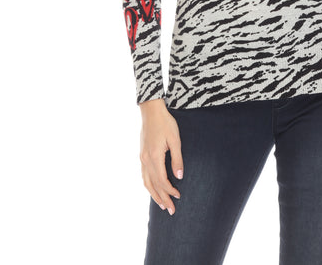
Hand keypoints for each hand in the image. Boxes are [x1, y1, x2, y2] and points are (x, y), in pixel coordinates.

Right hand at [139, 98, 183, 214]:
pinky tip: (153, 189)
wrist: (151, 111)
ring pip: (146, 182)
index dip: (170, 191)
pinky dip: (148, 185)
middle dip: (162, 198)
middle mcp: (146, 160)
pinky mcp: (141, 155)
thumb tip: (180, 177)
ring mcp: (142, 158)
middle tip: (171, 210)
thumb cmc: (166, 123)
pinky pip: (144, 175)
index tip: (178, 197)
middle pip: (153, 185)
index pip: (162, 180)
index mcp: (154, 157)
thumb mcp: (175, 140)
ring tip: (162, 205)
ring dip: (154, 194)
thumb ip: (177, 159)